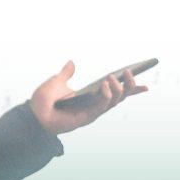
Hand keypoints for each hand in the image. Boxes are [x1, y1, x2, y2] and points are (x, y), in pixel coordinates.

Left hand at [29, 60, 147, 134]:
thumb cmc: (43, 101)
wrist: (33, 114)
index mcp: (90, 96)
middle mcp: (94, 105)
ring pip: (113, 102)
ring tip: (113, 78)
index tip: (147, 86)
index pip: (115, 92)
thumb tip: (72, 62)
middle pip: (119, 97)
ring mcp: (92, 112)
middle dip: (129, 86)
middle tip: (129, 73)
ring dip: (117, 89)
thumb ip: (66, 73)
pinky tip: (105, 86)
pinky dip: (106, 96)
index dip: (131, 90)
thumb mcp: (56, 81)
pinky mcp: (87, 117)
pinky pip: (101, 106)